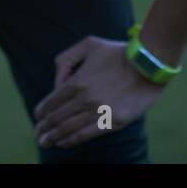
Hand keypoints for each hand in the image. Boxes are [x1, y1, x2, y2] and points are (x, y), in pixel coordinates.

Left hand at [32, 35, 165, 149]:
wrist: (149, 65)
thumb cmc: (118, 52)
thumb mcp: (88, 44)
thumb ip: (67, 59)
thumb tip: (58, 82)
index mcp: (77, 81)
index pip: (52, 101)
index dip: (41, 112)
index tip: (37, 117)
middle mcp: (85, 99)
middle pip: (57, 117)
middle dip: (44, 128)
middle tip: (38, 135)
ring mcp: (99, 112)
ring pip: (69, 128)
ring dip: (54, 137)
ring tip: (45, 142)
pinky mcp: (113, 122)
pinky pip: (87, 135)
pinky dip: (72, 140)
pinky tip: (63, 143)